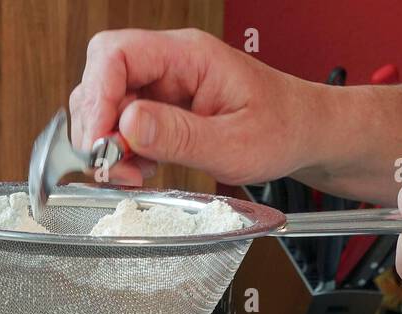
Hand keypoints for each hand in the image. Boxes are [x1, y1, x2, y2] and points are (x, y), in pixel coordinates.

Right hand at [69, 28, 315, 185]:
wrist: (304, 134)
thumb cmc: (283, 129)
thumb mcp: (234, 143)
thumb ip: (179, 135)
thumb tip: (126, 125)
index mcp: (189, 55)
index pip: (117, 53)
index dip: (98, 96)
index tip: (101, 140)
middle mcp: (170, 64)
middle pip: (102, 77)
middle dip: (97, 125)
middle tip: (111, 165)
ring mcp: (164, 85)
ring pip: (108, 104)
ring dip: (108, 142)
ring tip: (129, 172)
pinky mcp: (162, 109)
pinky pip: (124, 124)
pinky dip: (122, 151)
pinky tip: (141, 169)